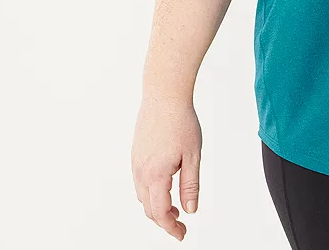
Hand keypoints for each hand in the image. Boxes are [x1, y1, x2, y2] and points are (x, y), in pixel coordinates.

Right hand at [131, 93, 202, 240]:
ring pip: (142, 196)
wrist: (164, 94)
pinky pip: (140, 182)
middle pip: (149, 208)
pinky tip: (165, 186)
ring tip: (175, 207)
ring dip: (156, 206)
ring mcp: (136, 162)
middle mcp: (141, 171)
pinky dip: (151, 192)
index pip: (160, 212)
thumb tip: (190, 210)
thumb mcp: (193, 155)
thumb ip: (190, 185)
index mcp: (156, 175)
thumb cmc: (181, 121)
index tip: (181, 234)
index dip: (170, 227)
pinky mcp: (136, 153)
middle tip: (180, 224)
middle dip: (164, 220)